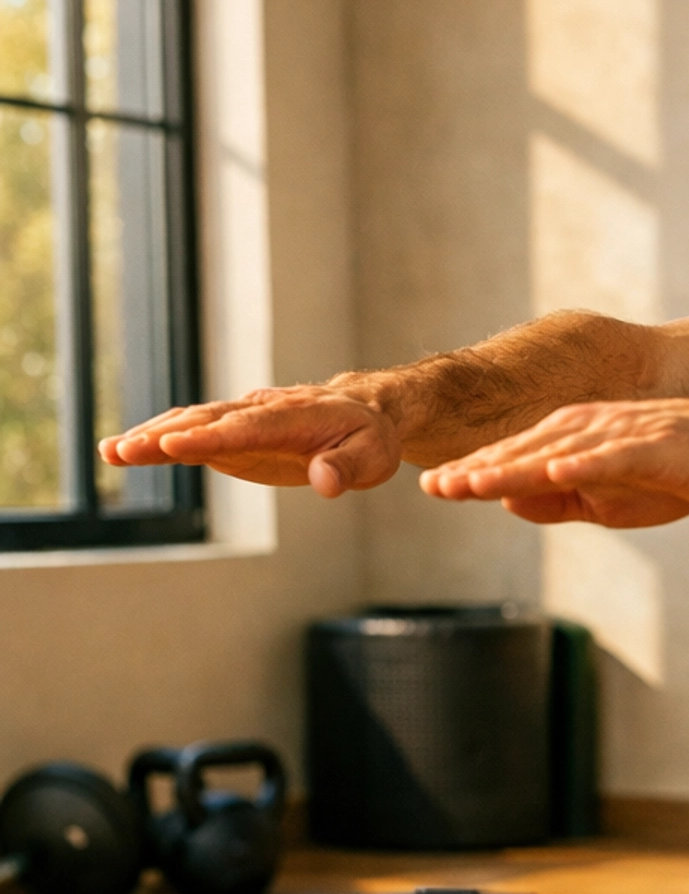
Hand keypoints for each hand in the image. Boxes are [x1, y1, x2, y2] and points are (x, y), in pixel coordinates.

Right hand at [99, 385, 401, 496]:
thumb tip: (326, 482)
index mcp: (291, 417)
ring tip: (111, 453)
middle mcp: (258, 412)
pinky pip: (188, 432)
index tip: (175, 444)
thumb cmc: (369, 437)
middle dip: (165, 436)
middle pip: (205, 421)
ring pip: (189, 422)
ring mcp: (240, 421)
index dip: (210, 436)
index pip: (245, 427)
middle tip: (125, 450)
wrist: (360, 413)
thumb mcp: (372, 456)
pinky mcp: (230, 434)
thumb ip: (347, 468)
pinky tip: (123, 452)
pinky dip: (157, 440)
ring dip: (151, 437)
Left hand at [419, 391, 688, 528]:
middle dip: (477, 471)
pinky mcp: (654, 443)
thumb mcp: (606, 501)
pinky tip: (557, 473)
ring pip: (558, 452)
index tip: (430, 488)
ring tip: (476, 482)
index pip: (512, 461)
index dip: (471, 475)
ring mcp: (618, 434)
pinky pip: (614, 454)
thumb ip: (556, 501)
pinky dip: (585, 464)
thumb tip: (507, 502)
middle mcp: (586, 431)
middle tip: (434, 486)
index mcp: (570, 444)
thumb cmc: (668, 474)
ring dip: (517, 467)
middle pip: (524, 454)